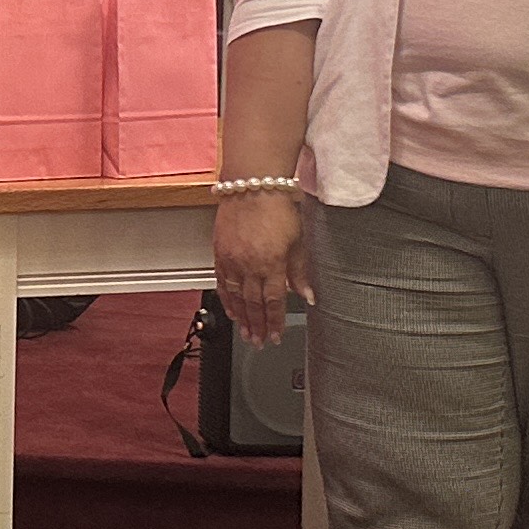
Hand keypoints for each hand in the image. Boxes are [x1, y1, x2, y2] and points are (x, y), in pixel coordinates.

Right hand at [212, 190, 309, 345]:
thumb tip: (308, 295)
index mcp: (271, 264)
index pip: (273, 302)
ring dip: (241, 318)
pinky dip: (225, 299)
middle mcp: (249, 266)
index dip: (274, 322)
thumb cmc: (277, 208)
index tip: (276, 336)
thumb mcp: (298, 241)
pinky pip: (221, 283)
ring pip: (235, 297)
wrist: (252, 186)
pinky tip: (230, 309)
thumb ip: (300, 271)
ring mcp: (232, 261)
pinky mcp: (220, 253)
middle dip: (257, 326)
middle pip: (253, 304)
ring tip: (245, 333)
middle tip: (258, 342)